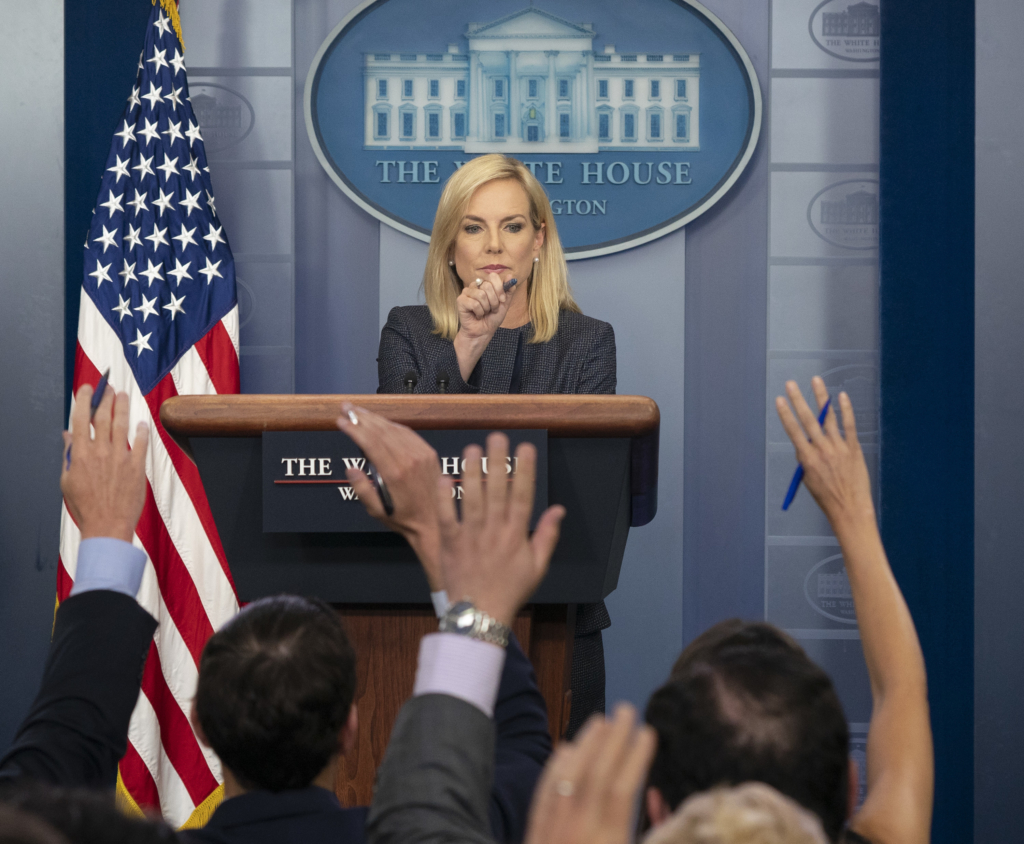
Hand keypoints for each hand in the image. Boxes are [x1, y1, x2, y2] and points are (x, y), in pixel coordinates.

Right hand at [61, 383, 148, 541]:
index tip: (88, 388)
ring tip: (123, 395)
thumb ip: (69, 455)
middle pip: (103, 417)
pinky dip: (142, 431)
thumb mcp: (68, 480)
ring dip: (122, 407)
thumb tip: (68, 436)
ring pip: (121, 425)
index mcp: (80, 454)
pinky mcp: (137, 467)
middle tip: (109, 387)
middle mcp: (100, 452)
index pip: (81, 419)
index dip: (84, 400)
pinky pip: (141, 443)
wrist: (107, 525)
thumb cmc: (85, 505)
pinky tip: (142, 423)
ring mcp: (120, 458)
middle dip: (106, 398)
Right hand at [337, 403, 443, 589]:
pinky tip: (381, 422)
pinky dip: (392, 425)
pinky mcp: (429, 453)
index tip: (341, 420)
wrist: (436, 522)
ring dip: (375, 418)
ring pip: (394, 428)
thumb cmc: (405, 518)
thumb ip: (362, 489)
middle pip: (381, 430)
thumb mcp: (377, 511)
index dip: (354, 428)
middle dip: (361, 417)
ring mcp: (421, 454)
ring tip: (359, 412)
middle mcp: (409, 459)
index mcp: (395, 473)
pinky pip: (408, 433)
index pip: (370, 442)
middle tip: (345, 408)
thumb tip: (350, 468)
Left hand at [434, 432, 563, 625]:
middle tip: (497, 436)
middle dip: (498, 461)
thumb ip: (547, 535)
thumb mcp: (537, 566)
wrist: (480, 615)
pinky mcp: (450, 543)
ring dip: (472, 472)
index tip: (526, 448)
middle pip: (497, 490)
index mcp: (517, 535)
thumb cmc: (510, 591)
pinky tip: (443, 477)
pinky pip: (446, 516)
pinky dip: (444, 498)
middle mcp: (495, 531)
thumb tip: (558, 509)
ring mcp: (471, 536)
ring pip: (472, 498)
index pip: (523, 495)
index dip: (525, 470)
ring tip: (473, 448)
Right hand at [456, 271, 516, 341]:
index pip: (493, 276)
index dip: (499, 289)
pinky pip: (474, 304)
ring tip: (484, 313)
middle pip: (487, 286)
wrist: (483, 332)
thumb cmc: (492, 317)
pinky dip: (479, 312)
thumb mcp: (504, 304)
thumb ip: (508, 290)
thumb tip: (510, 276)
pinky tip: (477, 315)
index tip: (502, 300)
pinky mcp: (461, 300)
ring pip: (481, 295)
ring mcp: (466, 292)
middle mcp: (475, 286)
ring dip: (486, 308)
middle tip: (492, 309)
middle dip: (494, 301)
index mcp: (485, 284)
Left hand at [523, 704, 656, 843]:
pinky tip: (565, 750)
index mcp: (609, 841)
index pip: (622, 789)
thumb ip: (650, 833)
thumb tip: (657, 801)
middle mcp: (580, 830)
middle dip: (613, 738)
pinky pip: (544, 793)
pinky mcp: (535, 834)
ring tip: (599, 721)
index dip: (635, 757)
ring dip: (585, 745)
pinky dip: (555, 767)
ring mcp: (554, 830)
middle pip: (596, 773)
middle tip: (626, 711)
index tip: (646, 732)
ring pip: (568, 776)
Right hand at [775, 376, 874, 533]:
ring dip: (821, 397)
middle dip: (798, 400)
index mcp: (807, 459)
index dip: (786, 414)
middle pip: (808, 420)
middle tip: (790, 384)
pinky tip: (841, 397)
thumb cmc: (826, 496)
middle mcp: (822, 450)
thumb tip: (806, 442)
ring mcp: (839, 447)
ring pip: (828, 417)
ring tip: (816, 381)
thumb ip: (806, 458)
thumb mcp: (808, 479)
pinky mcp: (854, 448)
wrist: (849, 508)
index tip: (780, 400)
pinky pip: (849, 425)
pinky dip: (845, 410)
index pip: (793, 431)